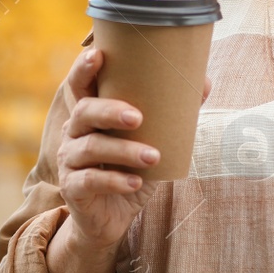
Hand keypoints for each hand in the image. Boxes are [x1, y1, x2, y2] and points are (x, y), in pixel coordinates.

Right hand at [55, 46, 211, 251]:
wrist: (112, 218)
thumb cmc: (131, 170)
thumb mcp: (152, 142)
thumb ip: (171, 115)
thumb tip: (203, 82)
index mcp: (90, 114)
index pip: (80, 85)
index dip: (83, 68)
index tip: (98, 54)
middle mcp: (73, 132)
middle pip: (83, 111)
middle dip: (110, 110)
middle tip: (139, 117)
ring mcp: (70, 160)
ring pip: (91, 147)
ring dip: (123, 151)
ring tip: (153, 157)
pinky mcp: (72, 188)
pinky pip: (89, 181)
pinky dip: (115, 181)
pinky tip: (136, 183)